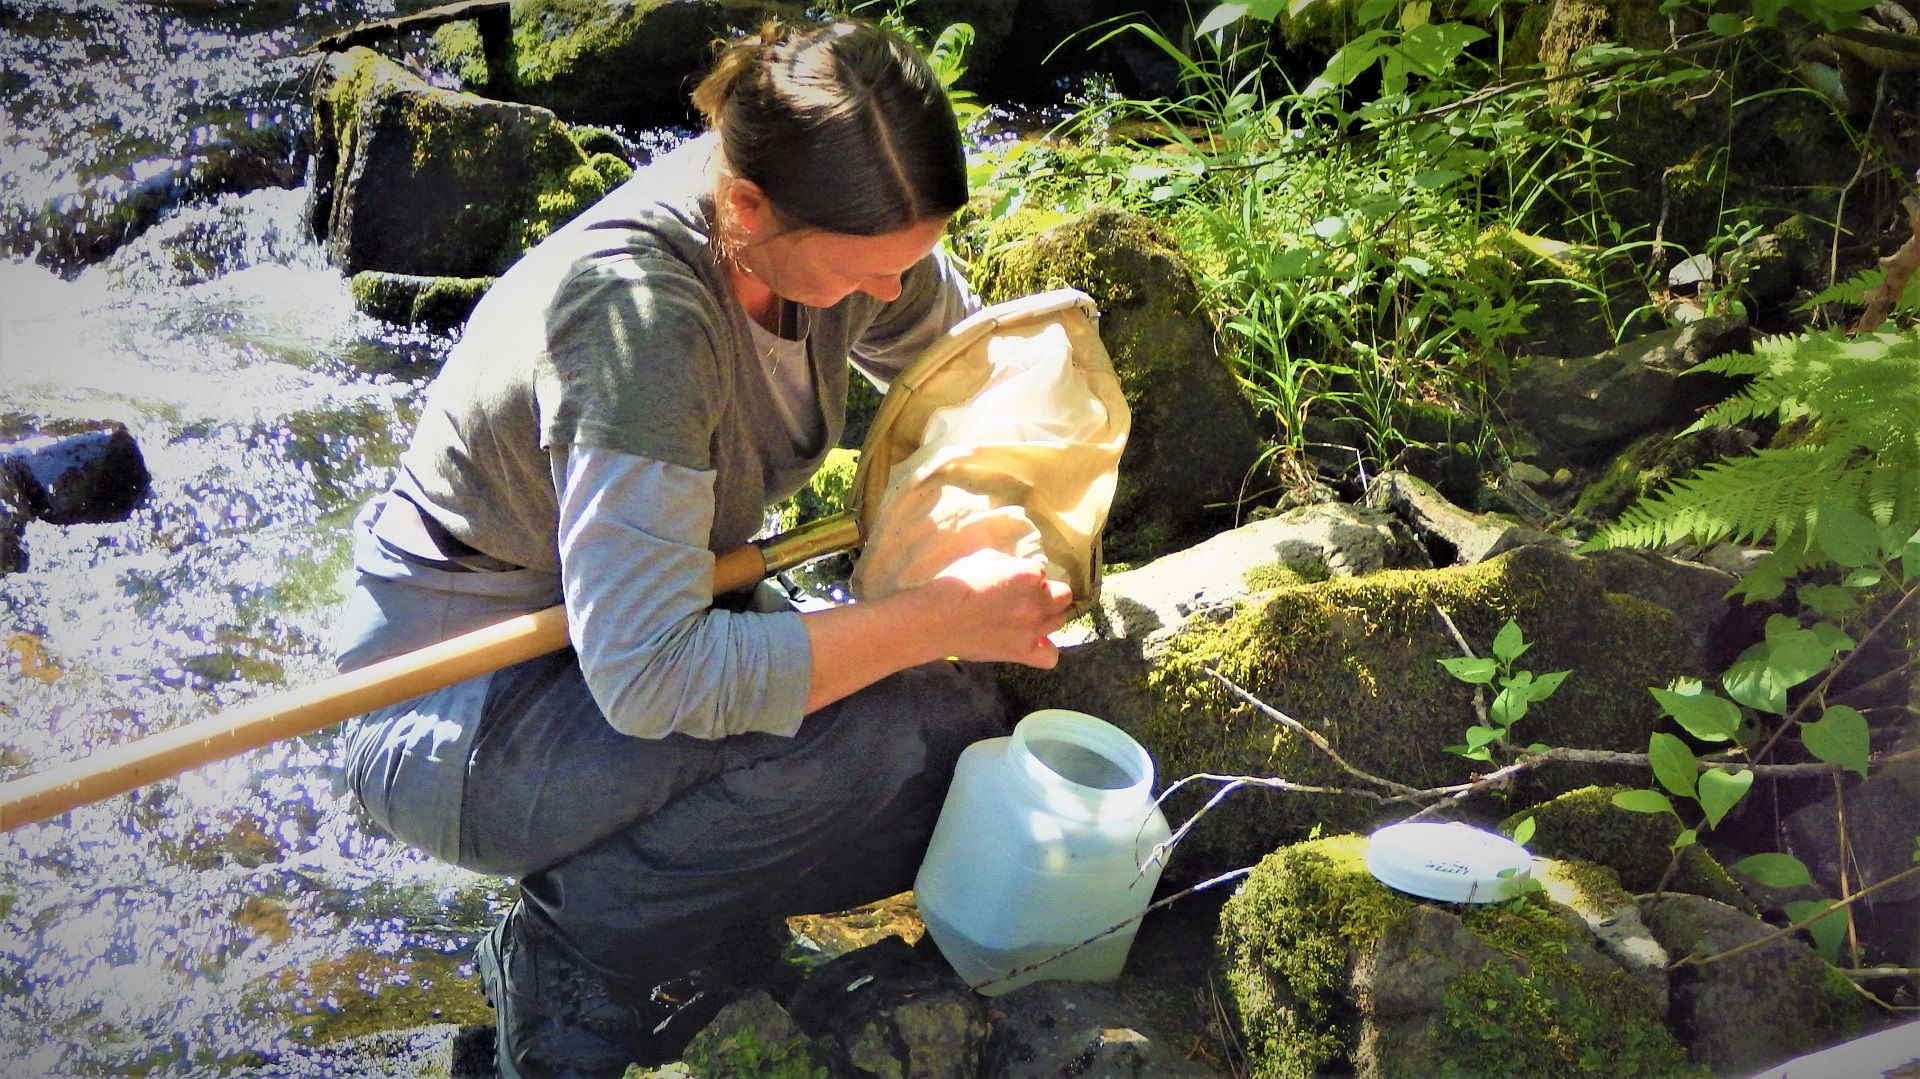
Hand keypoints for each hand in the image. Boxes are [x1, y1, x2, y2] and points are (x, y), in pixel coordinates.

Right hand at [922, 549, 1074, 667]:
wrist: (935, 619)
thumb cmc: (955, 583)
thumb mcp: (982, 558)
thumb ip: (1007, 562)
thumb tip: (1017, 569)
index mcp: (1029, 575)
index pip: (1041, 571)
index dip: (1027, 574)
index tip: (1011, 580)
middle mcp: (1037, 602)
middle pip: (1062, 596)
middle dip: (1047, 594)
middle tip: (1025, 597)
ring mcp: (1032, 630)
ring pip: (1059, 621)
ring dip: (1046, 617)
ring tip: (1026, 619)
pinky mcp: (1021, 652)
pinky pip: (1049, 656)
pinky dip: (1044, 649)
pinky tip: (1031, 642)